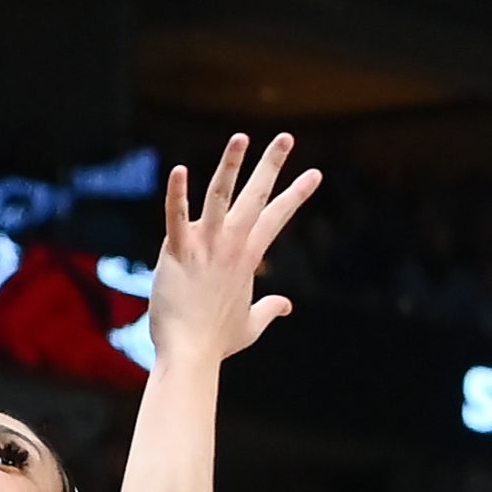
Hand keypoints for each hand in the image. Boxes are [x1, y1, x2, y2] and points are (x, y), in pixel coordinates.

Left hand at [152, 134, 320, 363]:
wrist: (190, 354)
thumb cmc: (216, 342)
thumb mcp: (250, 325)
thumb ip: (269, 310)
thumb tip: (286, 305)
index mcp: (248, 257)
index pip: (278, 217)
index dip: (296, 194)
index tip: (315, 174)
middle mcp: (231, 245)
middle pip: (257, 197)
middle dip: (273, 165)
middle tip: (286, 138)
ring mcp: (205, 246)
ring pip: (220, 196)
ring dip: (232, 165)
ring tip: (242, 137)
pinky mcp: (177, 251)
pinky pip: (176, 217)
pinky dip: (177, 194)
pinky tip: (178, 170)